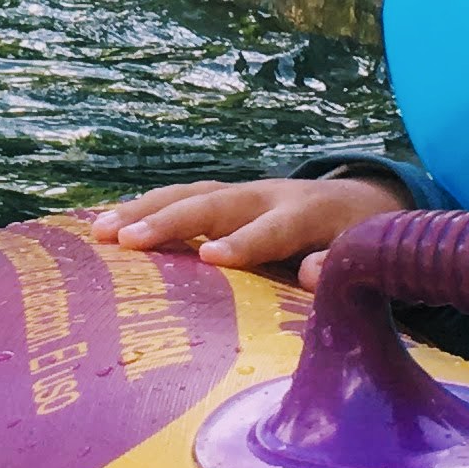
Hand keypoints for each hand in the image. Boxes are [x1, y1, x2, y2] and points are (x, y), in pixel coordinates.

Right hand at [84, 174, 407, 286]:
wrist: (361, 201)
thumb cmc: (362, 244)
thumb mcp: (368, 256)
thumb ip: (343, 267)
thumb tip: (313, 275)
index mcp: (309, 214)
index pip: (276, 228)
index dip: (246, 242)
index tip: (212, 258)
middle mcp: (269, 195)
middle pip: (216, 202)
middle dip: (171, 221)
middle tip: (127, 241)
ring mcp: (242, 192)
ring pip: (189, 194)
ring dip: (144, 211)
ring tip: (100, 233)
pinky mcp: (222, 199)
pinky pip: (179, 199)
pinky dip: (141, 209)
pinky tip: (102, 225)